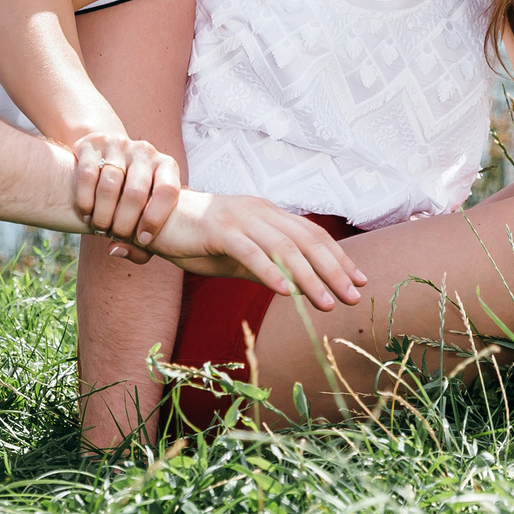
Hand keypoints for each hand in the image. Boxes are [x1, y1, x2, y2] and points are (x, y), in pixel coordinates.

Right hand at [68, 132, 180, 244]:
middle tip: (115, 235)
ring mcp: (119, 145)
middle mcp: (145, 152)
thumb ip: (141, 245)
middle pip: (135, 192)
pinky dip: (85, 201)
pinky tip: (87, 215)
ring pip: (109, 185)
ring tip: (99, 228)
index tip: (142, 239)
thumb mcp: (146, 216)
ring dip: (102, 214)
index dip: (155, 219)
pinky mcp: (93, 144)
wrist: (110, 158)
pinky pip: (87, 175)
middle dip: (123, 222)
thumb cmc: (135, 200)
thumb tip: (115, 249)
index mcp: (166, 166)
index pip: (167, 190)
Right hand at [142, 190, 366, 311]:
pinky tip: (286, 293)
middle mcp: (259, 210)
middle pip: (306, 240)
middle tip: (353, 296)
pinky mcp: (217, 229)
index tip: (359, 281)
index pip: (312, 235)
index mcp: (268, 213)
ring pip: (284, 247)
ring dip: (309, 277)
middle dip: (334, 270)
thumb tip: (298, 287)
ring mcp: (239, 217)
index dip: (338, 257)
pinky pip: (250, 252)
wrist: (153, 220)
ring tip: (325, 303)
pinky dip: (270, 272)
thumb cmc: (196, 240)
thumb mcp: (239, 256)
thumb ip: (267, 267)